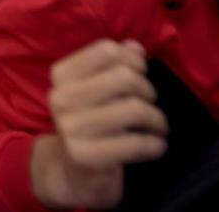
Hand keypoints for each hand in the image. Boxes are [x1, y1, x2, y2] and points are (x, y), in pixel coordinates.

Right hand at [35, 39, 166, 208]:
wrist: (73, 172)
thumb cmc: (90, 122)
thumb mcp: (96, 89)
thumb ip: (114, 64)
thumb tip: (135, 46)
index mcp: (61, 75)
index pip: (106, 51)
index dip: (132, 60)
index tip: (140, 73)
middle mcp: (61, 98)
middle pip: (124, 77)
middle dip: (147, 89)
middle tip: (149, 102)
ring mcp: (71, 128)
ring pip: (134, 109)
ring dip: (157, 119)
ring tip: (157, 125)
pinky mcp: (86, 156)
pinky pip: (136, 143)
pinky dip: (155, 144)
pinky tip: (156, 145)